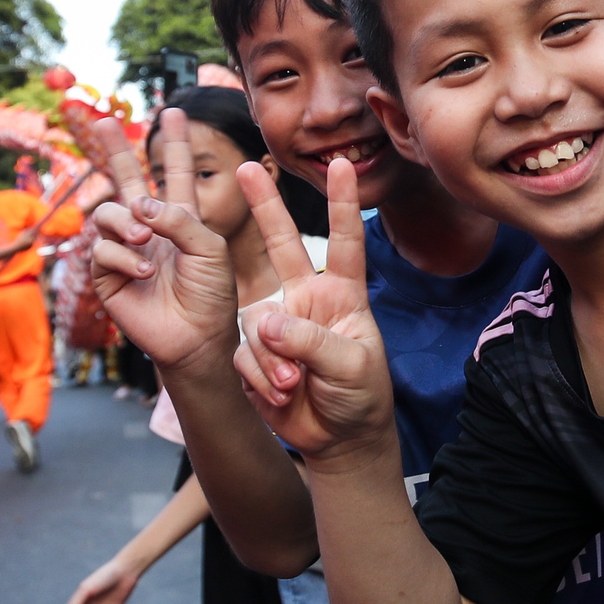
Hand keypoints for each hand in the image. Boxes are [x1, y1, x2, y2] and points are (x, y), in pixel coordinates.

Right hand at [87, 110, 242, 372]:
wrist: (198, 338)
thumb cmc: (212, 294)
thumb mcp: (209, 248)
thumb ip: (179, 219)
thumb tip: (139, 204)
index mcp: (179, 217)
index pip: (175, 172)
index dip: (174, 143)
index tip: (174, 110)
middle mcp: (148, 228)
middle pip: (125, 180)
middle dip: (115, 150)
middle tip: (102, 121)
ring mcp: (125, 250)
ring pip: (107, 213)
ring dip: (126, 221)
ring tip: (146, 238)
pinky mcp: (106, 275)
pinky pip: (102, 251)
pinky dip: (124, 257)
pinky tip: (145, 272)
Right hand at [232, 158, 396, 467]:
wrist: (339, 440)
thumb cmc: (360, 397)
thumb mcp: (350, 366)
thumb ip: (311, 341)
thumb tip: (264, 323)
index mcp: (342, 295)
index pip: (345, 242)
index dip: (344, 203)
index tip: (344, 163)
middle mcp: (306, 300)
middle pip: (282, 245)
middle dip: (265, 207)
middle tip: (245, 166)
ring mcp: (278, 324)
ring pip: (256, 321)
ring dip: (272, 357)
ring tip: (295, 386)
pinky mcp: (254, 352)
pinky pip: (243, 354)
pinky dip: (260, 377)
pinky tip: (281, 396)